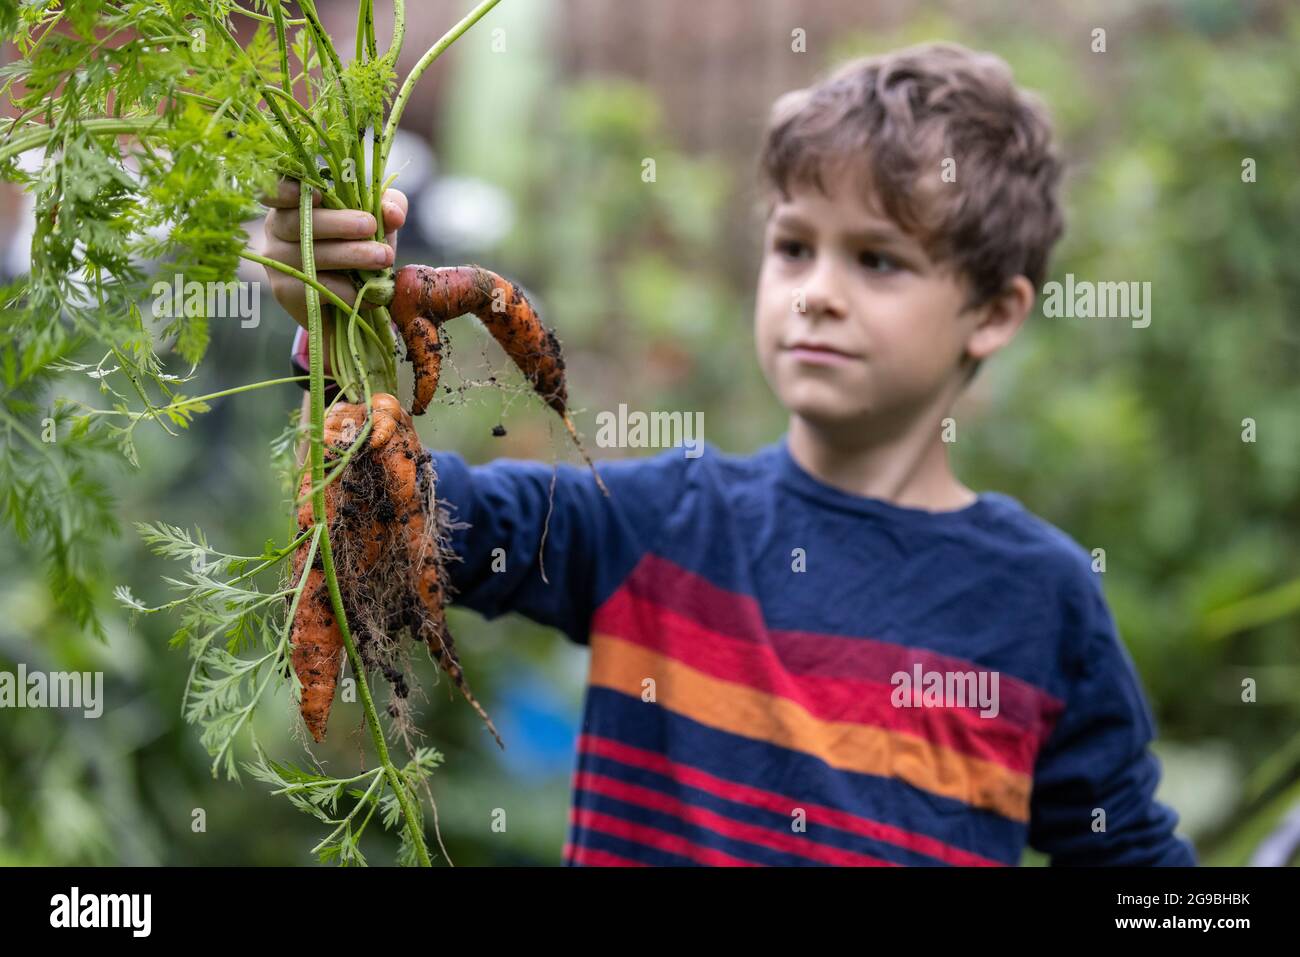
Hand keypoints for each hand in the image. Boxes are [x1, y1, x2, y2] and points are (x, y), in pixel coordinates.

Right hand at [260, 181, 408, 327]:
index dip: (285, 190)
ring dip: (350, 255)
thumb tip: (393, 213)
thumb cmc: (357, 247)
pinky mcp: (286, 292)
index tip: (317, 193)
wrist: (349, 298)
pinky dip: (350, 290)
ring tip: (383, 257)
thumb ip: (386, 207)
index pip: (275, 190)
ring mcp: (278, 262)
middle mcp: (276, 229)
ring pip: (309, 256)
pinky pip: (319, 288)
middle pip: (296, 222)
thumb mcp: (375, 221)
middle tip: (371, 225)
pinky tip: (373, 292)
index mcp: (292, 202)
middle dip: (337, 223)